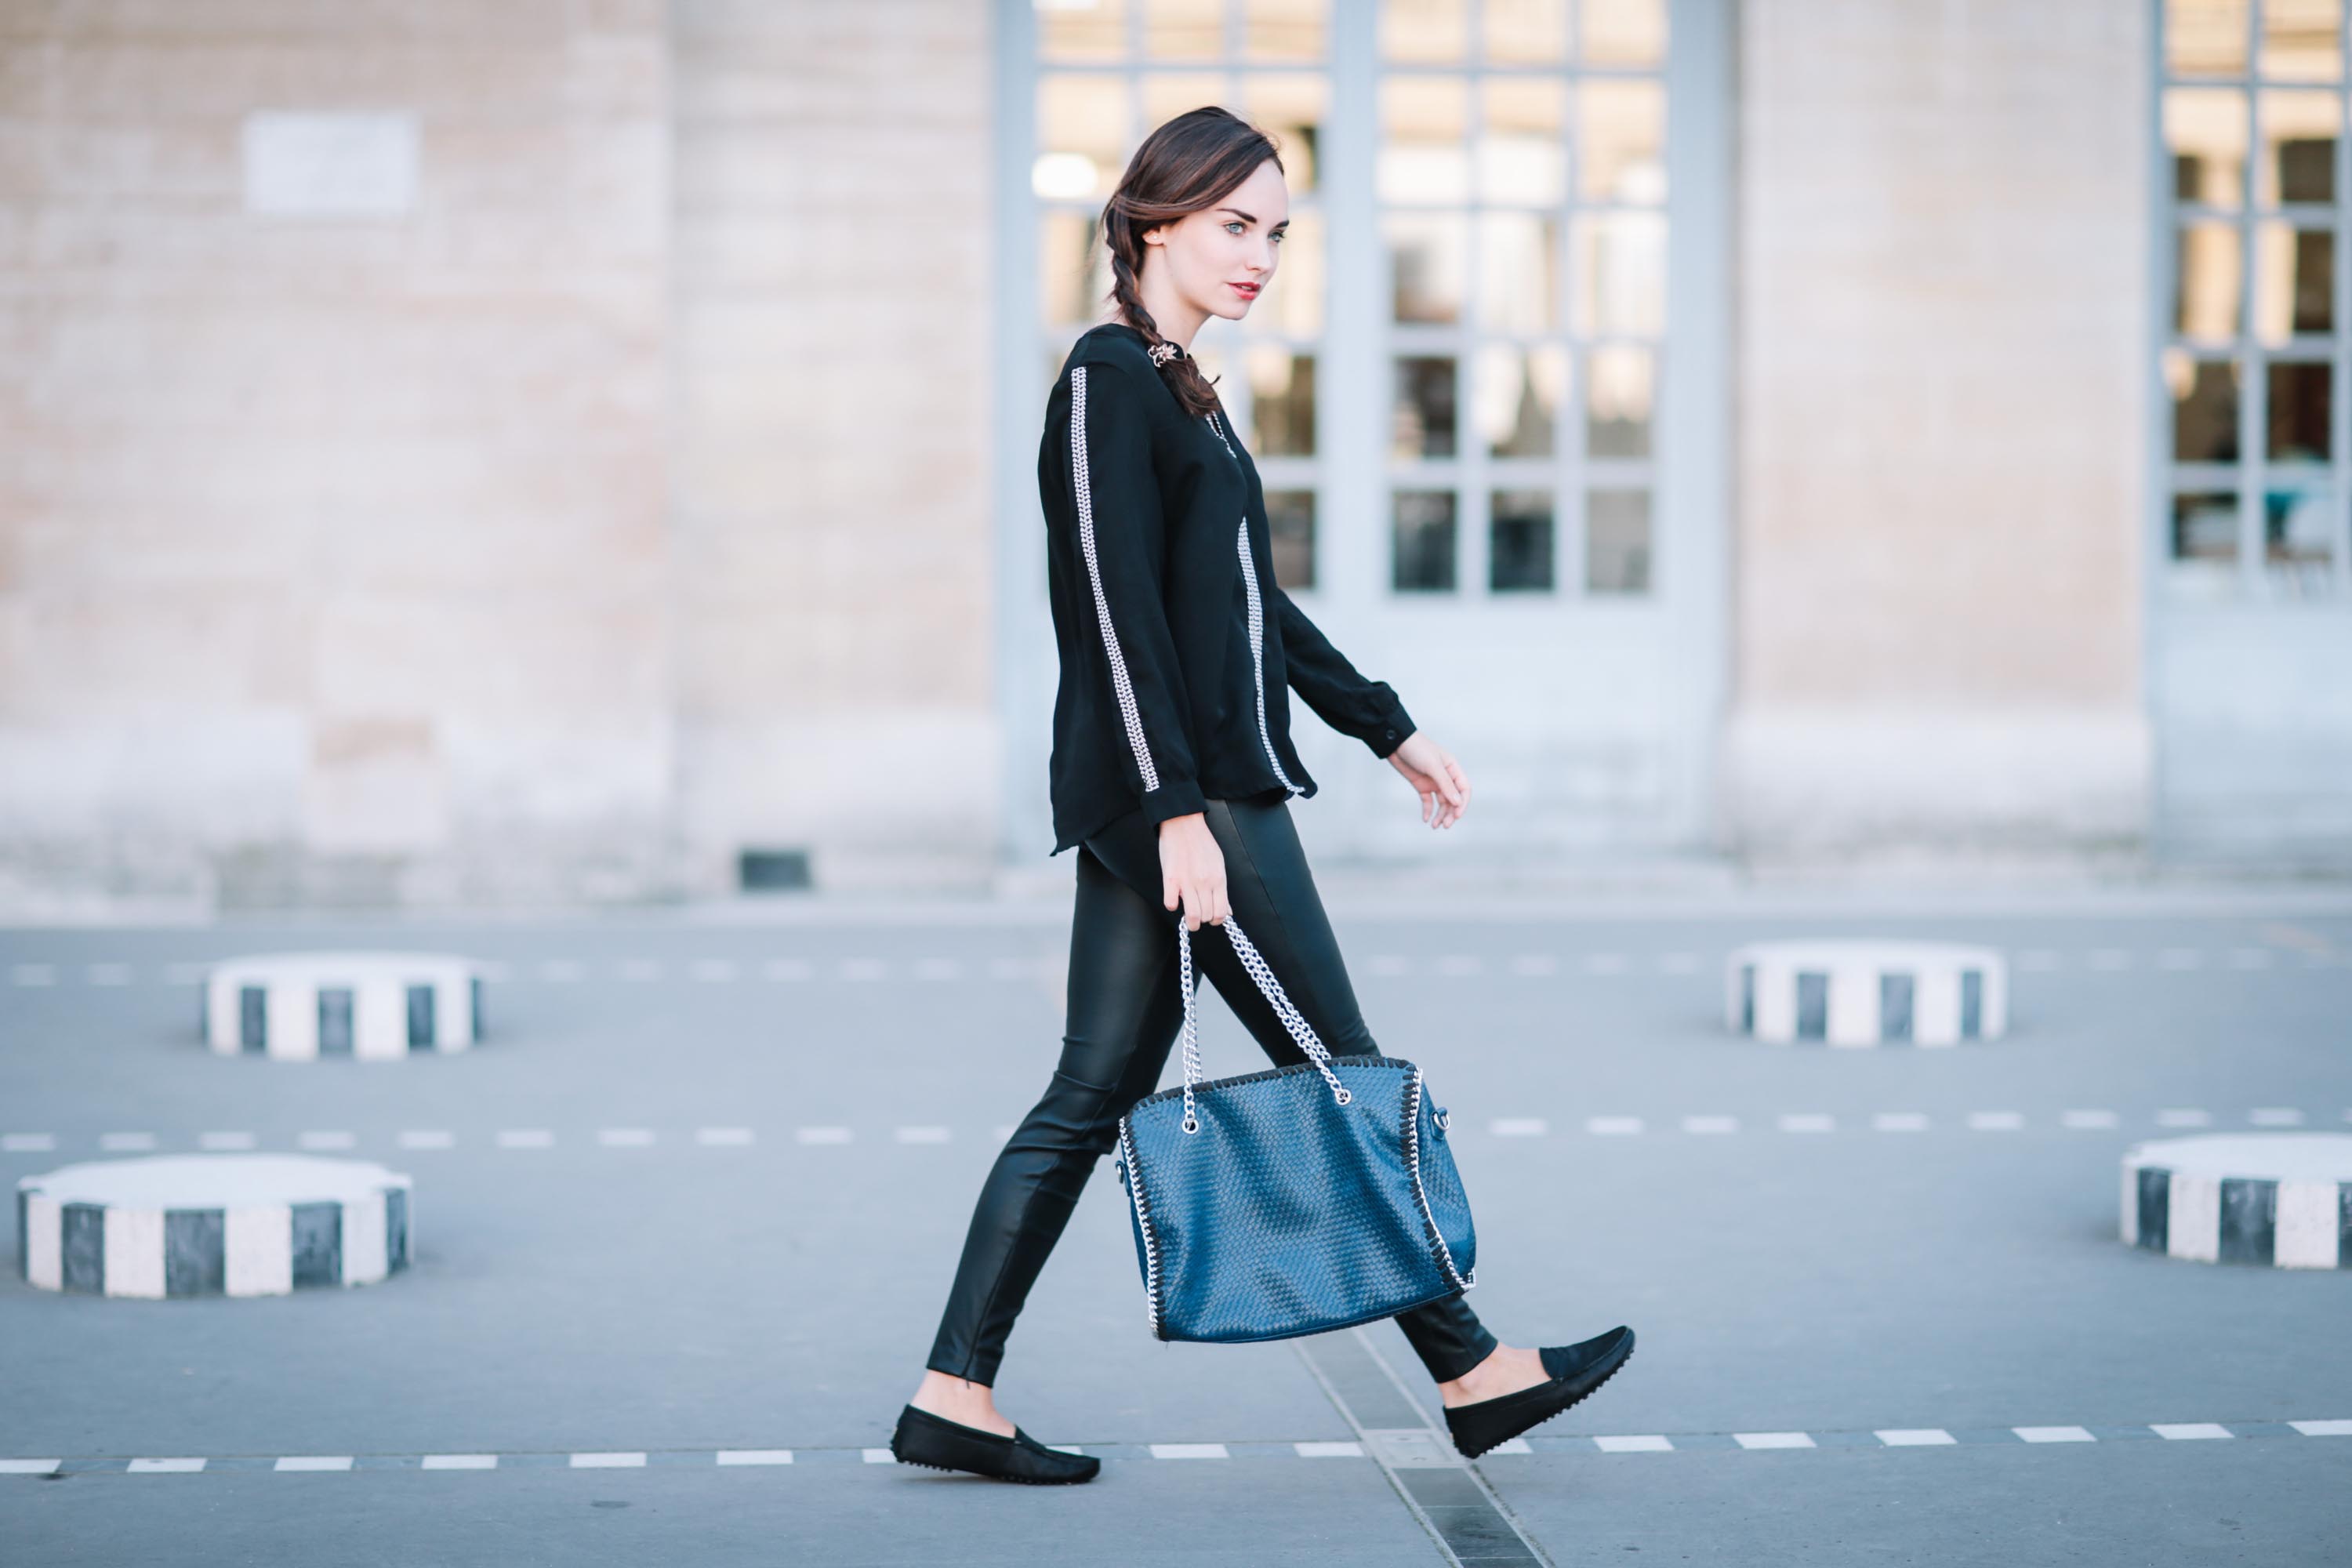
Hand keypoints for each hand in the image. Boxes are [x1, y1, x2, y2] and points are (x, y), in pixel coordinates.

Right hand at [1158, 813, 1230, 929]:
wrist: (1183, 824)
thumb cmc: (1202, 843)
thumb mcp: (1218, 864)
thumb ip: (1222, 890)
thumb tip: (1228, 911)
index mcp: (1218, 879)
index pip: (1221, 912)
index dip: (1216, 920)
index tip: (1211, 918)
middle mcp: (1204, 882)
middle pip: (1205, 916)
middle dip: (1202, 920)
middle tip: (1198, 914)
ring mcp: (1187, 881)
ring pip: (1191, 915)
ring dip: (1189, 921)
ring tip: (1187, 917)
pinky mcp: (1170, 878)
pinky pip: (1170, 904)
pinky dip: (1172, 905)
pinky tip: (1174, 898)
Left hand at [1388, 732, 1469, 828]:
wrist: (1396, 743)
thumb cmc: (1417, 749)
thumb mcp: (1433, 765)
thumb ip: (1445, 784)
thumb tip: (1457, 802)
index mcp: (1453, 768)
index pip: (1464, 789)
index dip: (1462, 803)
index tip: (1457, 815)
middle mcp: (1445, 776)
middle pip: (1453, 799)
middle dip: (1450, 813)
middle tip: (1445, 825)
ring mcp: (1433, 781)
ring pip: (1441, 802)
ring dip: (1440, 814)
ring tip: (1435, 826)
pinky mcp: (1421, 785)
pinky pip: (1428, 801)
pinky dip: (1428, 810)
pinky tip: (1426, 819)